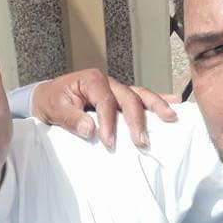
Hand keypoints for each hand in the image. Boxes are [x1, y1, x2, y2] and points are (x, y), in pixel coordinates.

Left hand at [31, 69, 178, 148]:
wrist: (47, 96)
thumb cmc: (51, 100)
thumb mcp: (54, 108)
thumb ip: (71, 118)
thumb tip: (90, 129)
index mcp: (91, 80)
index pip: (105, 101)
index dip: (108, 122)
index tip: (108, 142)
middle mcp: (108, 81)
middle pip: (128, 98)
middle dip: (136, 120)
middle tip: (141, 141)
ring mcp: (116, 89)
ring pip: (140, 95)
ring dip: (156, 106)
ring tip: (170, 117)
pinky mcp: (120, 97)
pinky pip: (140, 97)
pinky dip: (157, 99)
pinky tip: (174, 102)